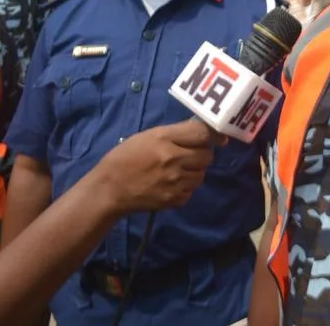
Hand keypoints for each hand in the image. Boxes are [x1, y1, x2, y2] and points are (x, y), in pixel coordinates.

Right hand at [92, 120, 226, 213]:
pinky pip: (190, 191)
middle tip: (190, 155)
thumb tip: (202, 130)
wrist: (109, 190)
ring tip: (177, 171)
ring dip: (194, 172)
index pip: (202, 134)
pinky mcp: (173, 199)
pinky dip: (184, 188)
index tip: (220, 138)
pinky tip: (170, 185)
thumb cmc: (125, 158)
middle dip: (202, 155)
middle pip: (207, 156)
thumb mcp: (148, 136)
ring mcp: (174, 181)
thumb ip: (175, 133)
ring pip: (201, 175)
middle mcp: (172, 159)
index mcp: (164, 139)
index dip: (215, 135)